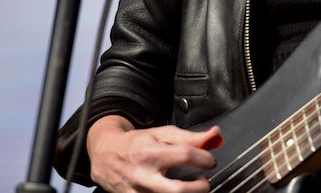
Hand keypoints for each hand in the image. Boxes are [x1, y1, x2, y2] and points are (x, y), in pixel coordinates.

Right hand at [86, 115, 218, 192]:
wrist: (106, 156)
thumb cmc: (137, 144)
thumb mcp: (162, 134)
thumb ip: (190, 137)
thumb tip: (214, 135)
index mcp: (150, 154)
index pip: (185, 156)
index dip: (204, 158)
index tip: (209, 160)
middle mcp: (143, 176)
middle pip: (178, 191)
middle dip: (199, 187)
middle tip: (204, 180)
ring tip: (191, 187)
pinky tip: (175, 190)